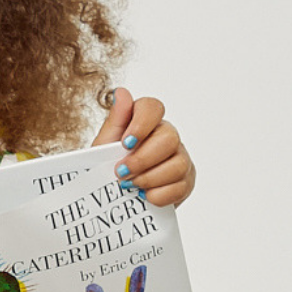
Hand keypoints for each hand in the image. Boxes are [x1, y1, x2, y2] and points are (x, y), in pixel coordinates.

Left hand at [93, 87, 195, 207]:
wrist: (113, 199)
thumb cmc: (111, 167)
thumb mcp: (105, 145)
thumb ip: (115, 120)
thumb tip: (121, 93)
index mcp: (147, 122)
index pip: (153, 107)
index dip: (141, 124)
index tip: (125, 144)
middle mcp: (167, 136)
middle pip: (169, 138)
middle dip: (142, 159)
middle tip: (120, 172)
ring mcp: (180, 158)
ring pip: (178, 164)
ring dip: (149, 179)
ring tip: (129, 186)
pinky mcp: (186, 181)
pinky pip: (180, 187)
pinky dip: (158, 195)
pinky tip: (143, 196)